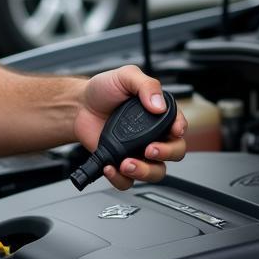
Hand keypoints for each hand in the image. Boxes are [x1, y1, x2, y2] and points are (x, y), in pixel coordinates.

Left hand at [74, 65, 186, 190]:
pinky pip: (128, 182)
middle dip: (166, 153)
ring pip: (156, 172)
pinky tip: (111, 166)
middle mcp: (152, 135)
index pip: (179, 125)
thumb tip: (158, 105)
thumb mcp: (126, 76)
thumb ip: (146, 85)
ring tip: (127, 163)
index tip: (173, 131)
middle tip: (150, 149)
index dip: (180, 130)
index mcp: (158, 114)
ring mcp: (138, 152)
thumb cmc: (103, 90)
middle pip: (175, 152)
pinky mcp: (121, 165)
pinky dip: (121, 179)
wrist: (78, 106)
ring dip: (145, 171)